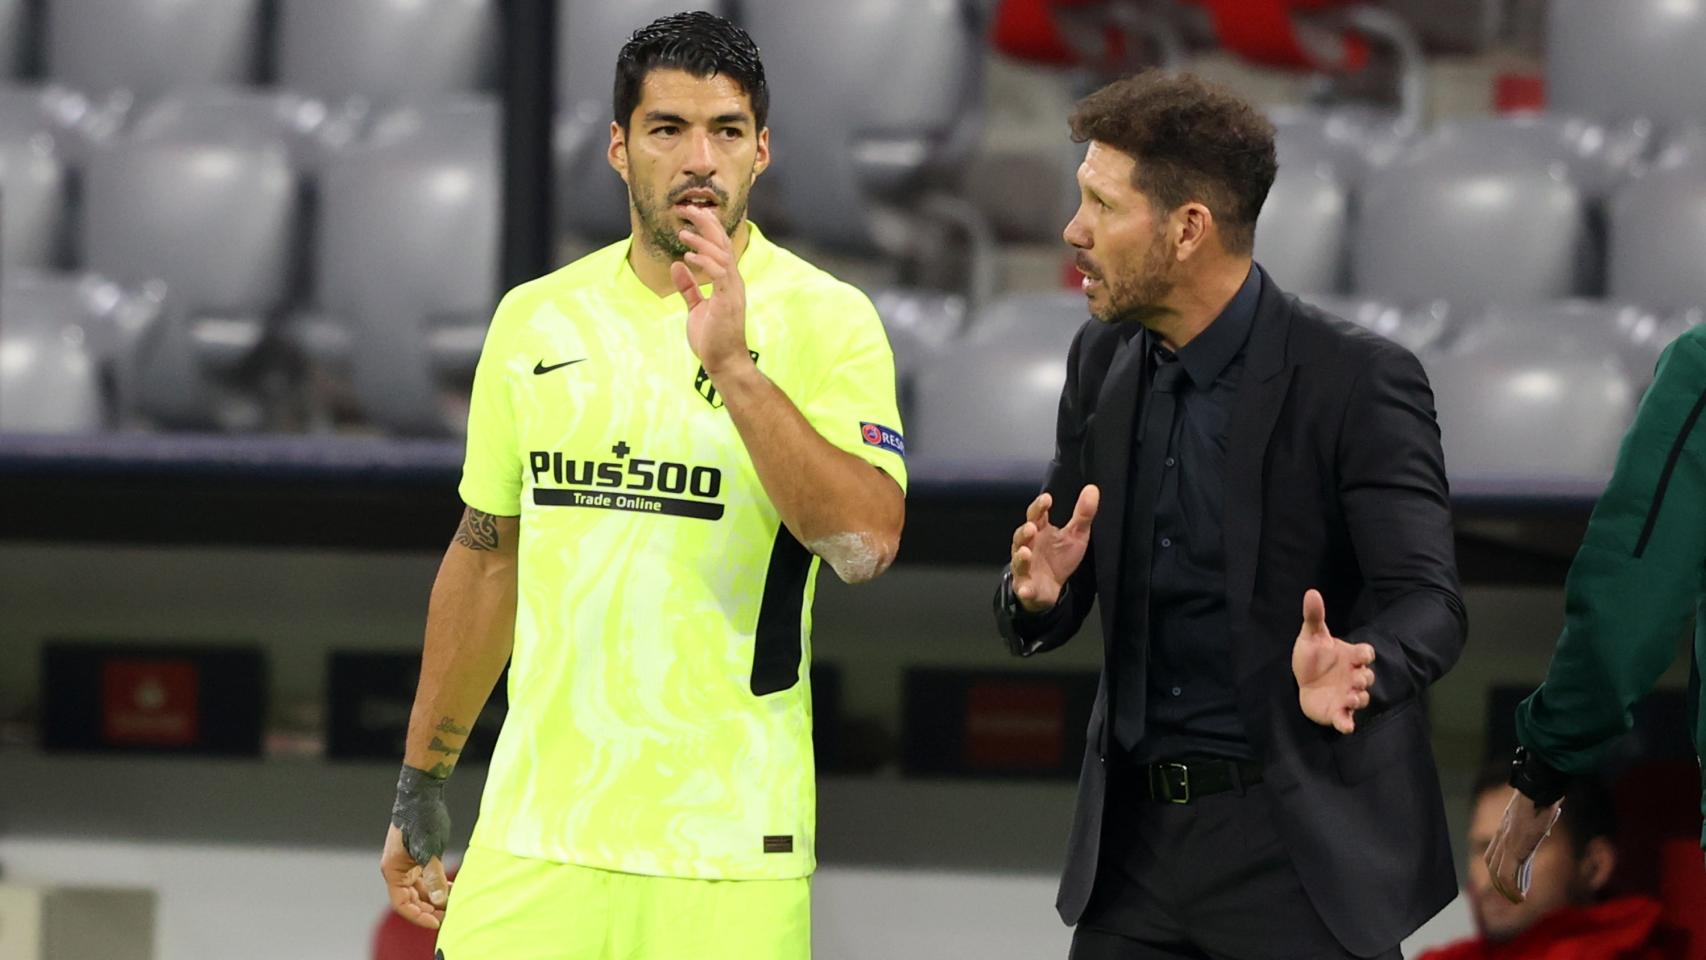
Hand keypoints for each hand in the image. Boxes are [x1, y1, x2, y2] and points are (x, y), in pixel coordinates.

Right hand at [380, 822, 450, 928]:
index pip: (402, 903)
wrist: (423, 793)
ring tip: (453, 902)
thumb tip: (439, 899)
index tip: (437, 922)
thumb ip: (433, 875)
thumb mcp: (429, 849)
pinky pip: (426, 878)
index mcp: (393, 870)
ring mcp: (408, 863)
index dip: (419, 916)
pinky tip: (452, 888)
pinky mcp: (418, 856)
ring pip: (420, 889)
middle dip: (429, 909)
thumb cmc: (422, 818)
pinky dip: (438, 885)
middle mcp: (398, 869)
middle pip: (411, 899)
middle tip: (448, 915)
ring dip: (435, 897)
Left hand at [671, 204, 751, 377]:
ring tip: (682, 231)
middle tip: (687, 208)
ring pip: (722, 254)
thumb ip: (688, 287)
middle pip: (723, 243)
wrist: (724, 362)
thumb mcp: (696, 307)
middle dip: (706, 223)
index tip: (690, 213)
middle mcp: (733, 281)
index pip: (720, 246)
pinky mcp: (727, 301)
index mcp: (727, 281)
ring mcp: (732, 290)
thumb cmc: (712, 338)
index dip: (707, 227)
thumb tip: (677, 265)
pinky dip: (704, 261)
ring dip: (702, 240)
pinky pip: (719, 273)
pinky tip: (689, 255)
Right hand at [1010, 485, 1099, 612]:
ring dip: (1020, 557)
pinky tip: (1026, 589)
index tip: (1047, 499)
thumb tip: (1092, 489)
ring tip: (1025, 552)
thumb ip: (1083, 514)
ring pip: (1019, 561)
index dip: (1039, 507)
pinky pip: (1024, 588)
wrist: (1051, 588)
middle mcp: (1028, 547)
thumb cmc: (1059, 557)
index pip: (1036, 515)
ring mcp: (1025, 568)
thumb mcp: (1076, 535)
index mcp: (1040, 531)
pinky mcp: (1027, 587)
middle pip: (1021, 537)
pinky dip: (1024, 589)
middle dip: (1024, 532)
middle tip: (1032, 527)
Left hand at [1291, 589, 1376, 733]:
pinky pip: (1346, 720)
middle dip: (1364, 678)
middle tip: (1356, 678)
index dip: (1365, 654)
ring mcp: (1347, 695)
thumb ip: (1314, 617)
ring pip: (1361, 699)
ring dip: (1358, 699)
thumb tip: (1311, 592)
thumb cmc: (1313, 658)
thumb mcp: (1311, 636)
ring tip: (1352, 697)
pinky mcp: (1337, 712)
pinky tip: (1346, 726)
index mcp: (1350, 657)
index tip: (1362, 654)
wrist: (1304, 681)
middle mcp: (1353, 677)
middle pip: (1367, 678)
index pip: (1365, 654)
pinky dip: (1347, 723)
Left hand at [1484, 789, 1563, 902]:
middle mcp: (1501, 837)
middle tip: (1511, 895)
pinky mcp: (1514, 848)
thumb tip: (1551, 811)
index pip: (1492, 854)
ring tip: (1517, 899)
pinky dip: (1512, 889)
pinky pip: (1507, 875)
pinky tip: (1521, 898)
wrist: (1538, 789)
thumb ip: (1540, 818)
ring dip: (1506, 890)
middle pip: (1491, 865)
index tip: (1508, 881)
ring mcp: (1506, 843)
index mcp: (1505, 829)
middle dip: (1499, 883)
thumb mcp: (1539, 811)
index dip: (1496, 870)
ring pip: (1497, 873)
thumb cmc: (1541, 798)